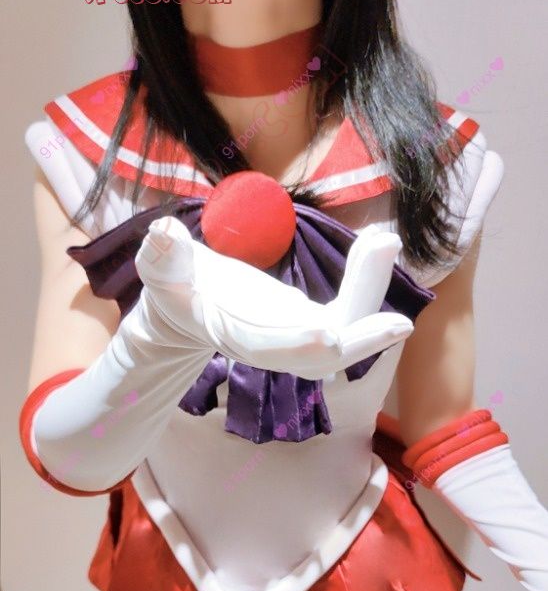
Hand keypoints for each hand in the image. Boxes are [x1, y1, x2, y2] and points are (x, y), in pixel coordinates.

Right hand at [135, 216, 413, 377]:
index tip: (328, 333)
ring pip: (345, 330)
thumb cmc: (173, 288)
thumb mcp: (161, 269)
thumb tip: (163, 235)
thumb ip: (162, 256)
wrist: (187, 308)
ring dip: (369, 290)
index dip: (295, 344)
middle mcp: (274, 345)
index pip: (267, 347)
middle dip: (359, 335)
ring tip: (384, 240)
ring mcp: (298, 337)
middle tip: (397, 314)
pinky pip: (350, 310)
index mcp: (233, 335)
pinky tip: (379, 243)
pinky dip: (367, 281)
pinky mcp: (312, 322)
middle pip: (322, 355)